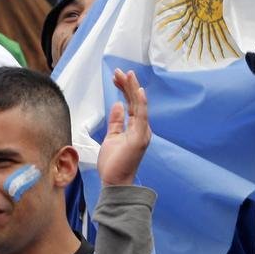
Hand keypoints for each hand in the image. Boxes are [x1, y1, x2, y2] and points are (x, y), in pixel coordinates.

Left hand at [97, 70, 150, 185]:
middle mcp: (142, 128)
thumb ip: (116, 121)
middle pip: (135, 102)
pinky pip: (142, 117)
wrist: (115, 182)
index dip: (124, 90)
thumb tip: (118, 105)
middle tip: (119, 71)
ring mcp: (143, 132)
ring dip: (132, 89)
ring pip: (139, 105)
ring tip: (127, 74)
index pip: (131, 104)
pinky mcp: (140, 138)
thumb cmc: (113, 164)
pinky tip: (138, 91)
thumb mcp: (112, 138)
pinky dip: (141, 103)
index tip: (116, 78)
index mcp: (136, 128)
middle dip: (127, 85)